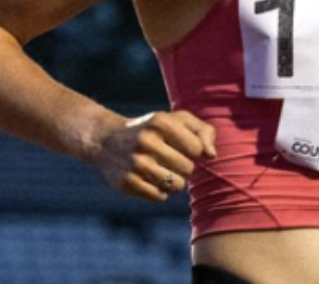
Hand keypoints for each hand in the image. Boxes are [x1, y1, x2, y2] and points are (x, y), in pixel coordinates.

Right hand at [88, 110, 217, 201]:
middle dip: (184, 167)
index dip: (194, 151)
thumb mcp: (176, 120)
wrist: (106, 141)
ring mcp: (135, 163)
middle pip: (188, 169)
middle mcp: (147, 141)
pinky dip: (160, 192)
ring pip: (176, 186)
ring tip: (163, 171)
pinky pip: (160, 197)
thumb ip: (203, 131)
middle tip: (169, 159)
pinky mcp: (127, 183)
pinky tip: (150, 179)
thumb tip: (211, 155)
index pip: (197, 149)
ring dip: (174, 181)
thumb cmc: (152, 130)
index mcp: (161, 122)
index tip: (182, 146)